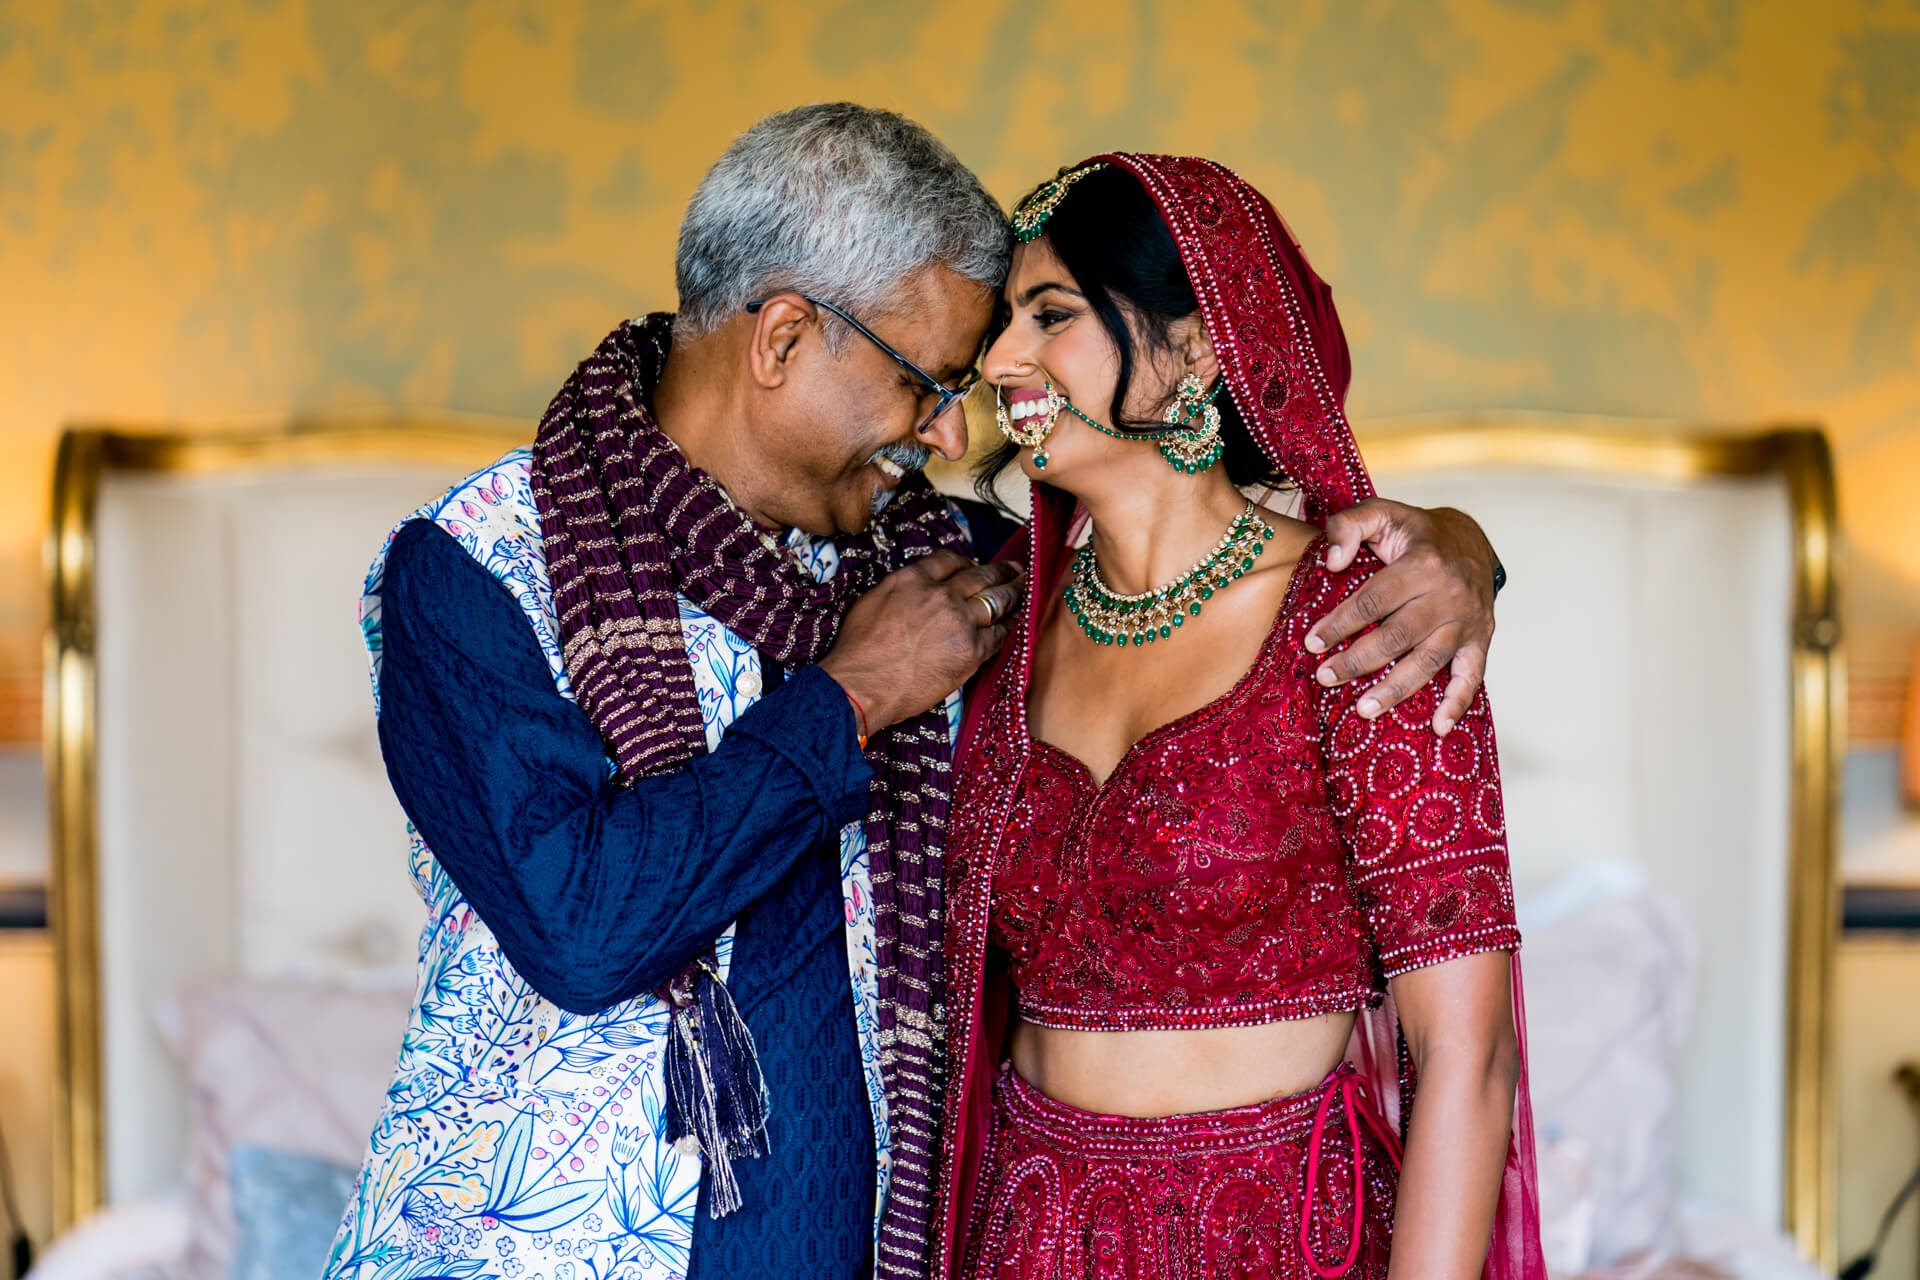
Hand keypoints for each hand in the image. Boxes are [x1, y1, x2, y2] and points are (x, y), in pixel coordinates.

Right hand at [820, 551, 1024, 731]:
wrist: (862, 685)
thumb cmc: (858, 650)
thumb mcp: (872, 601)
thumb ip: (902, 588)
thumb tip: (919, 587)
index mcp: (913, 579)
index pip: (950, 560)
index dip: (967, 562)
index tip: (974, 566)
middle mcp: (940, 595)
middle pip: (981, 575)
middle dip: (1002, 570)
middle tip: (1016, 568)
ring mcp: (959, 622)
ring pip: (996, 600)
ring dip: (1014, 593)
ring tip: (1024, 589)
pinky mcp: (971, 651)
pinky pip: (998, 634)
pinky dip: (1009, 627)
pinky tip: (1015, 622)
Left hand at [1304, 500, 1497, 735]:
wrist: (1471, 539)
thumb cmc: (1415, 532)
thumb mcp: (1381, 512)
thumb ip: (1348, 525)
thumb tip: (1333, 562)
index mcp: (1423, 562)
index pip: (1374, 599)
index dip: (1341, 622)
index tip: (1312, 642)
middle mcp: (1449, 594)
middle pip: (1398, 636)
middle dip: (1358, 660)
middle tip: (1325, 676)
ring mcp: (1467, 621)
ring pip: (1429, 661)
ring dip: (1396, 689)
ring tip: (1363, 709)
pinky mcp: (1481, 639)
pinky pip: (1472, 676)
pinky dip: (1458, 703)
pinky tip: (1439, 729)